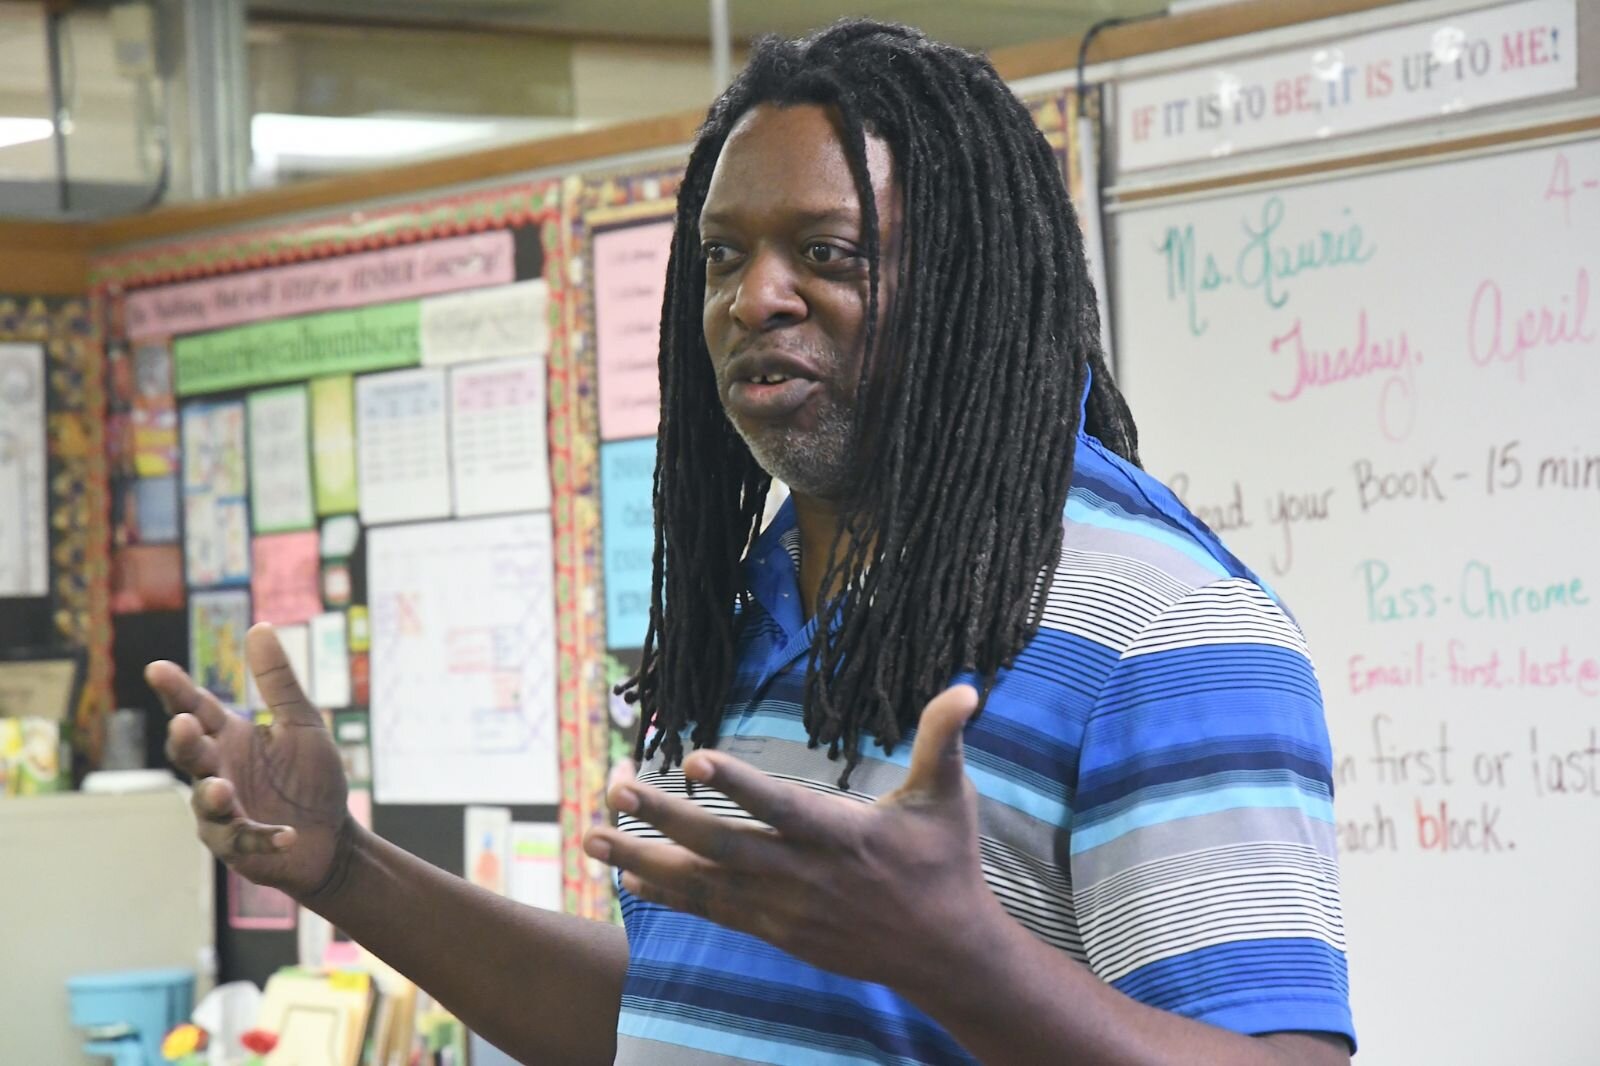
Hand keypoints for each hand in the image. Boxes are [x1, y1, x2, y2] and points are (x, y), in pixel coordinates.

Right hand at [149, 623, 350, 899]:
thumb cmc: (311, 777)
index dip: (177, 691)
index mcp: (230, 738)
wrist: (332, 835)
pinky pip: (246, 841)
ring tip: (222, 789)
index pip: (198, 709)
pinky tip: (287, 835)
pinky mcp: (240, 846)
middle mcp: (218, 771)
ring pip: (206, 802)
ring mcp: (223, 812)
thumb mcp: (302, 722)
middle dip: (185, 742)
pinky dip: (265, 838)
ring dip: (213, 795)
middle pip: (191, 754)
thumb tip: (260, 627)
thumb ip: (278, 682)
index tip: (157, 668)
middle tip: (184, 725)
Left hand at [582, 685, 1005, 993]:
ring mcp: (784, 909)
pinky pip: (711, 913)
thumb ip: (945, 740)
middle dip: (664, 818)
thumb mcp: (951, 798)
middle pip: (723, 847)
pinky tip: (626, 875)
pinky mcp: (774, 931)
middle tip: (617, 784)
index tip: (694, 757)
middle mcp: (804, 876)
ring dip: (643, 860)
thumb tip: (968, 686)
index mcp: (843, 837)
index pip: (782, 807)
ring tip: (590, 836)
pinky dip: (666, 895)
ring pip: (702, 885)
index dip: (739, 784)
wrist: (945, 954)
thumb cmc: (945, 865)